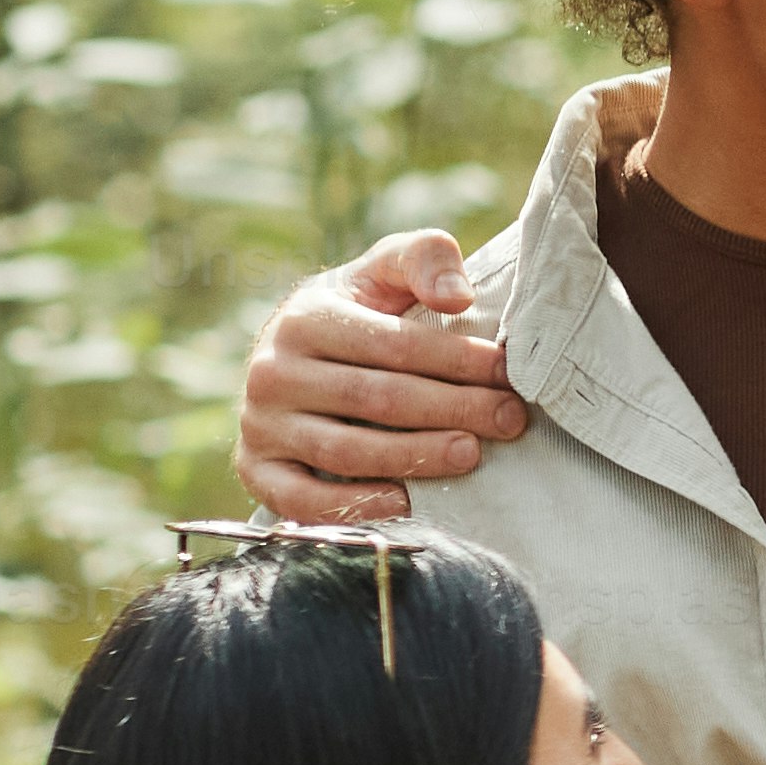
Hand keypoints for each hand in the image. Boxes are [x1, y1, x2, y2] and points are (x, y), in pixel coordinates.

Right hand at [243, 229, 532, 517]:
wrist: (294, 356)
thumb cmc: (359, 311)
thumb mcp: (385, 269)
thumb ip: (424, 258)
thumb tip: (458, 297)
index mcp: (305, 318)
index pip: (395, 345)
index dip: (459, 360)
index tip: (509, 373)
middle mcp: (273, 372)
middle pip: (377, 399)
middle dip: (454, 410)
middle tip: (509, 419)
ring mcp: (260, 424)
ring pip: (346, 451)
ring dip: (417, 458)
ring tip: (473, 455)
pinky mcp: (256, 469)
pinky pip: (302, 499)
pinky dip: (355, 506)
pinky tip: (407, 501)